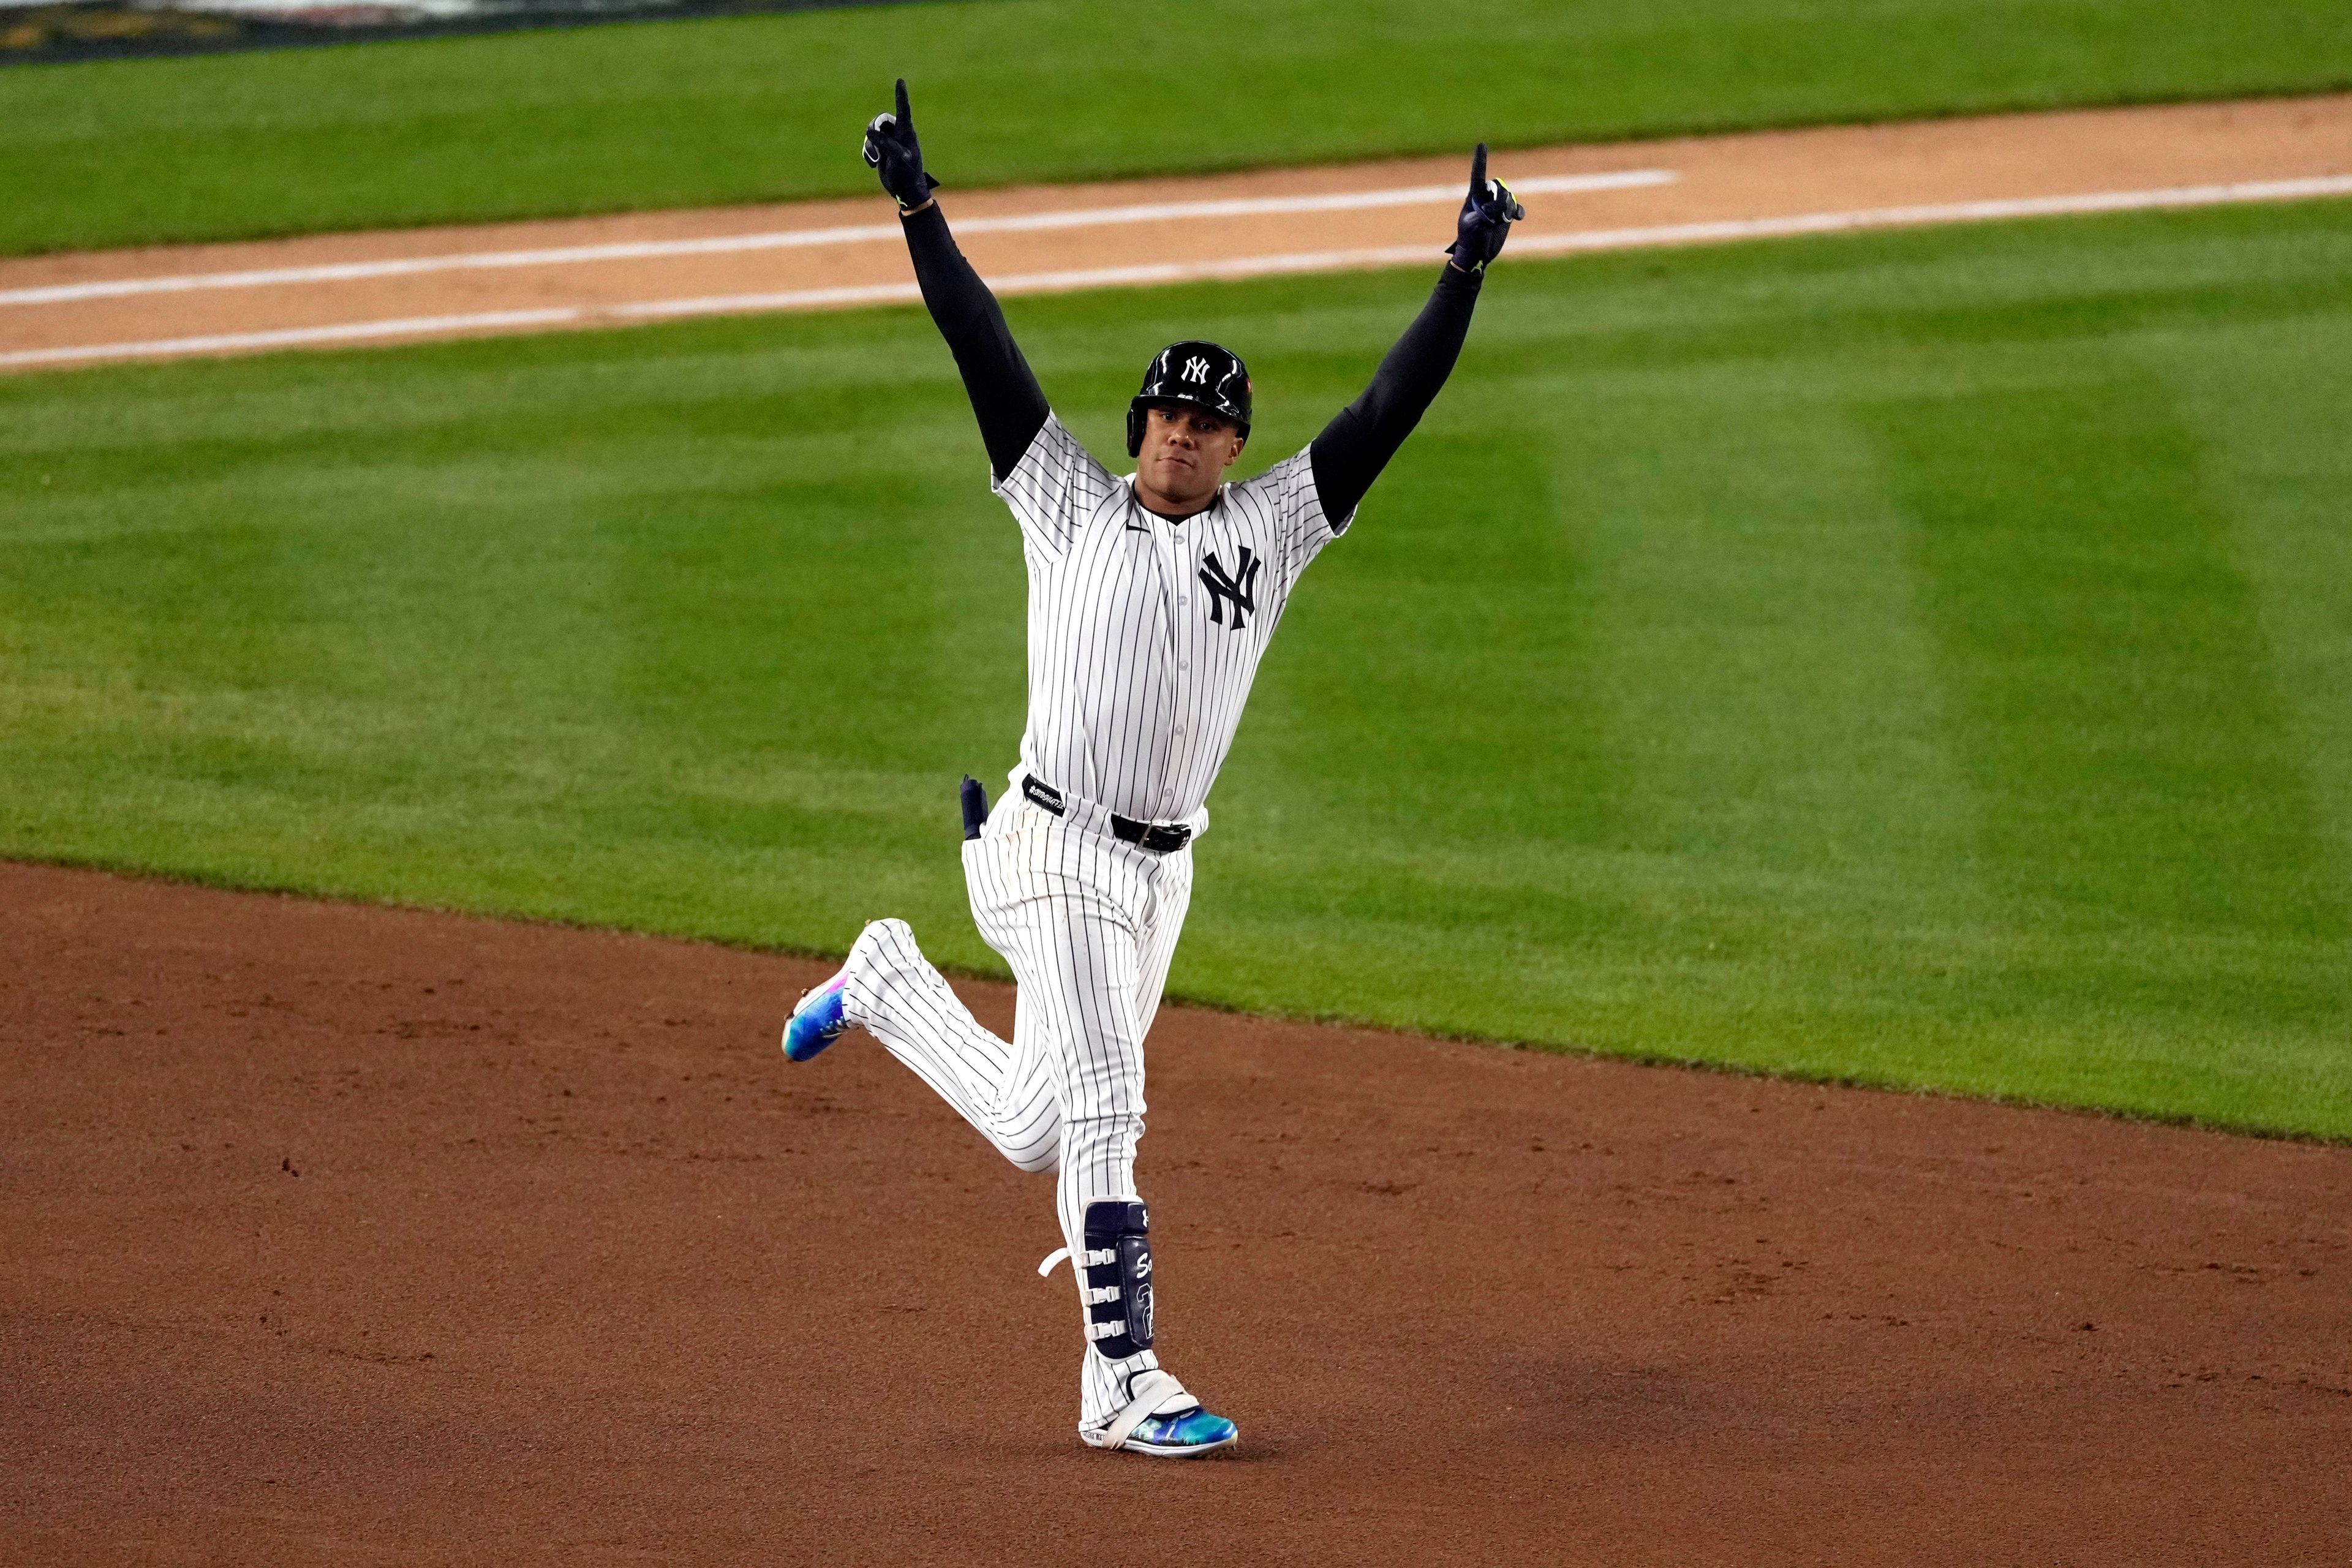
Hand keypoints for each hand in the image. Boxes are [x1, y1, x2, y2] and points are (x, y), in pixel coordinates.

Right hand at [862, 78, 941, 212]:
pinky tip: (874, 164)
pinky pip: (869, 143)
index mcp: (906, 132)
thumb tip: (870, 131)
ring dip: (871, 145)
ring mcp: (890, 141)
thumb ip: (885, 144)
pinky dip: (868, 152)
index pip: (903, 109)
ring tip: (877, 160)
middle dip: (875, 130)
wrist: (905, 192)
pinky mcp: (882, 150)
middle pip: (881, 120)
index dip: (901, 95)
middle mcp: (898, 134)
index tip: (900, 80)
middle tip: (875, 144)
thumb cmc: (907, 175)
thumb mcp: (898, 159)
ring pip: (873, 132)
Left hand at [1445, 143, 1522, 272]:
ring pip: (1509, 198)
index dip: (1480, 160)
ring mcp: (1497, 206)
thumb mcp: (1472, 225)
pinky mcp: (1506, 215)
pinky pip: (1516, 207)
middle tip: (1492, 217)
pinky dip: (1518, 211)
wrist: (1477, 254)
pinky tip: (1517, 217)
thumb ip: (1484, 213)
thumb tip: (1496, 208)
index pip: (1477, 175)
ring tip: (1499, 221)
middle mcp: (1487, 197)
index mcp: (1474, 196)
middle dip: (1500, 200)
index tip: (1482, 145)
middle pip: (1500, 187)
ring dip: (1507, 208)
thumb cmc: (1469, 238)